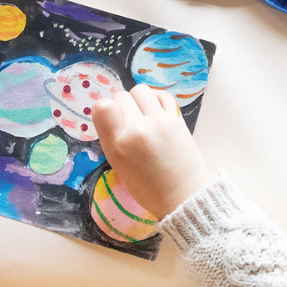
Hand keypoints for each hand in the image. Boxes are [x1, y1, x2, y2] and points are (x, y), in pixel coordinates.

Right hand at [92, 85, 212, 219]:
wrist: (183, 196)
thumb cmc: (148, 188)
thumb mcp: (119, 165)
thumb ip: (113, 136)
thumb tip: (113, 111)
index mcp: (118, 146)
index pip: (102, 106)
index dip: (104, 109)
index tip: (111, 119)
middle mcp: (138, 129)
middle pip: (121, 96)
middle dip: (121, 105)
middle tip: (128, 120)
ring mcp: (160, 122)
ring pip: (141, 90)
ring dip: (138, 99)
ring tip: (142, 113)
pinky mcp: (177, 119)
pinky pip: (162, 95)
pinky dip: (156, 98)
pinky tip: (156, 110)